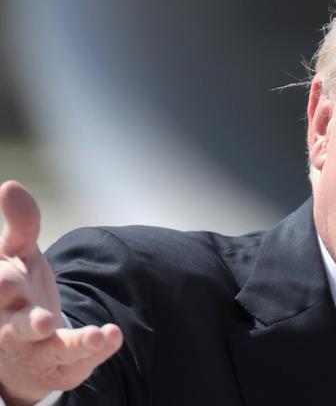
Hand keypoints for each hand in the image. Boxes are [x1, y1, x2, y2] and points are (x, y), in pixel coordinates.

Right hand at [0, 181, 122, 404]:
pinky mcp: (62, 362)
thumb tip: (10, 185)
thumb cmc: (17, 289)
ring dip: (71, 342)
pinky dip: (96, 347)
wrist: (22, 343)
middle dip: (26, 322)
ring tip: (94, 336)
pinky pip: (78, 357)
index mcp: (0, 295)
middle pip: (14, 326)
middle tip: (43, 320)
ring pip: (49, 348)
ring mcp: (37, 348)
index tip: (10, 277)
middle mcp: (11, 326)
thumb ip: (20, 224)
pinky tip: (112, 335)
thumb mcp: (16, 254)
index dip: (1, 283)